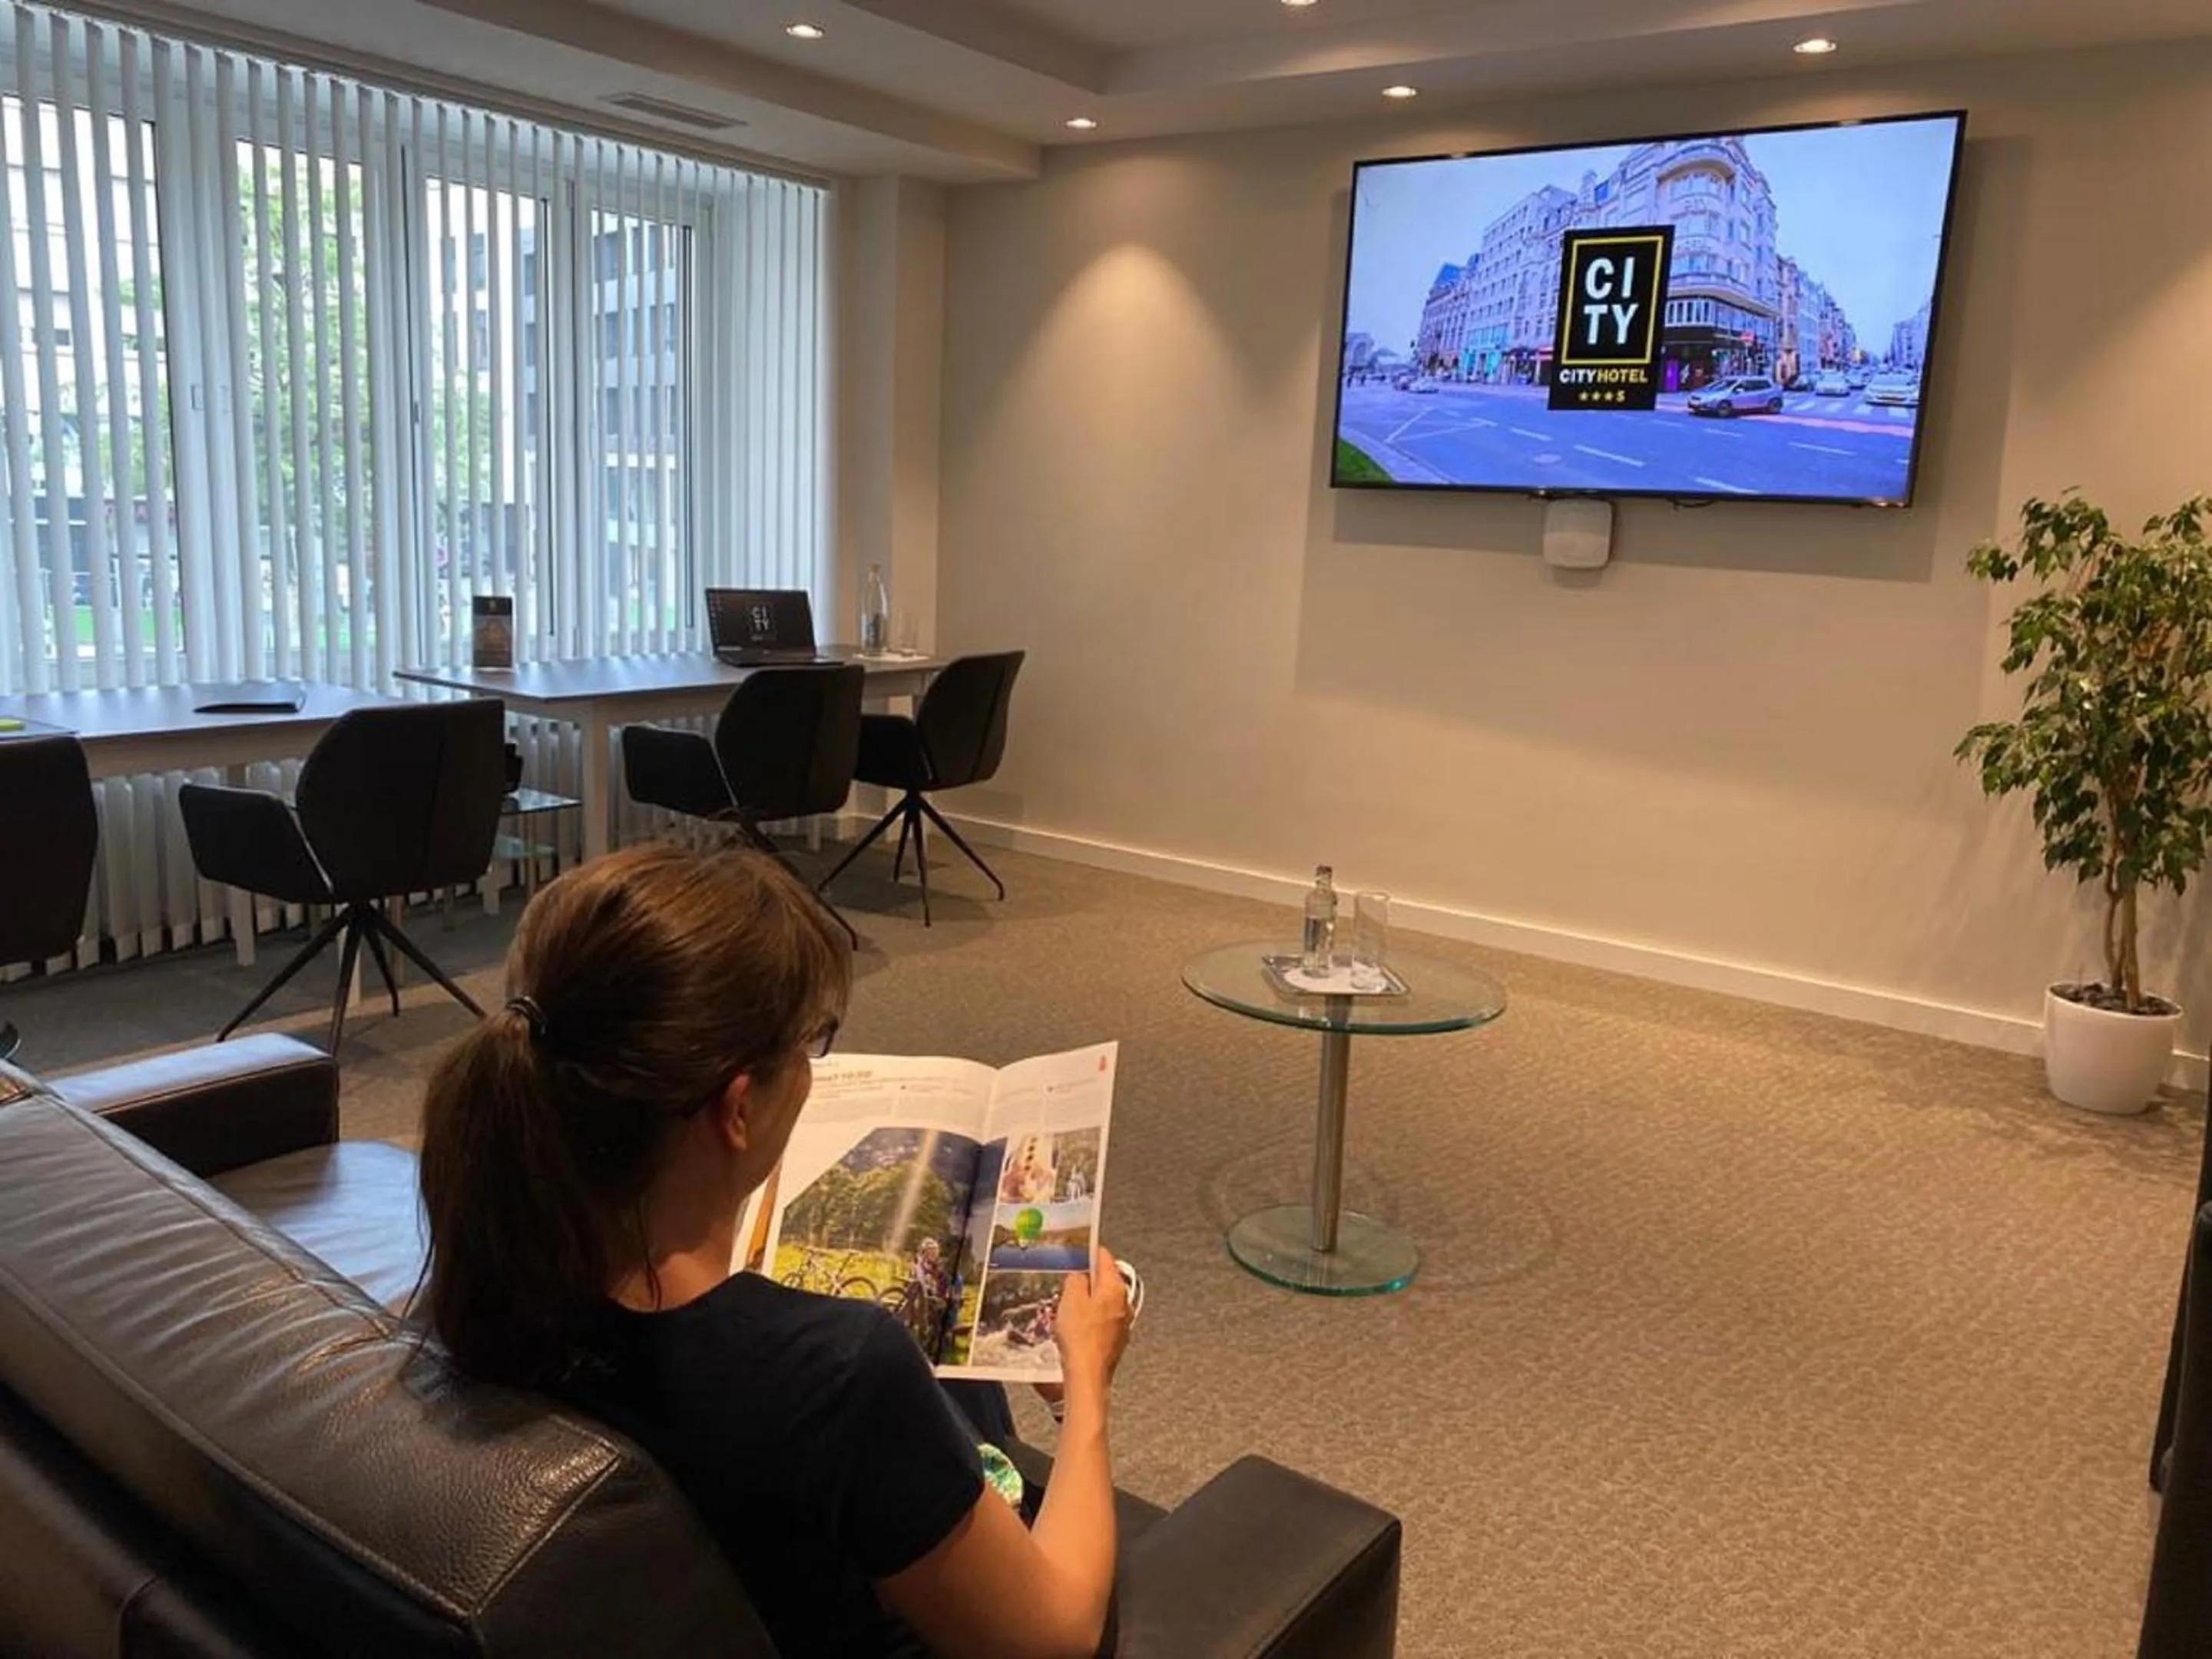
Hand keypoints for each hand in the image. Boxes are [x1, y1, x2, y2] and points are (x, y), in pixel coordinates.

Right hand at [1052, 1246, 1131, 1393]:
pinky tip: (1076, 1326)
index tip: (1078, 1250)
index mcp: (1115, 1287)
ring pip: (1104, 1300)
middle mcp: (1124, 1302)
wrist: (1087, 1375)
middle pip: (1106, 1279)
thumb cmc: (1080, 1336)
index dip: (1089, 1251)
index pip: (1105, 1257)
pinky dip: (1091, 1317)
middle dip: (1088, 1277)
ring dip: (1089, 1299)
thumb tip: (1079, 1274)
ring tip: (1068, 1305)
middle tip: (1068, 1280)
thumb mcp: (1070, 1298)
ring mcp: (1122, 1322)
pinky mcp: (1116, 1339)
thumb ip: (1075, 1279)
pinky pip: (1103, 1319)